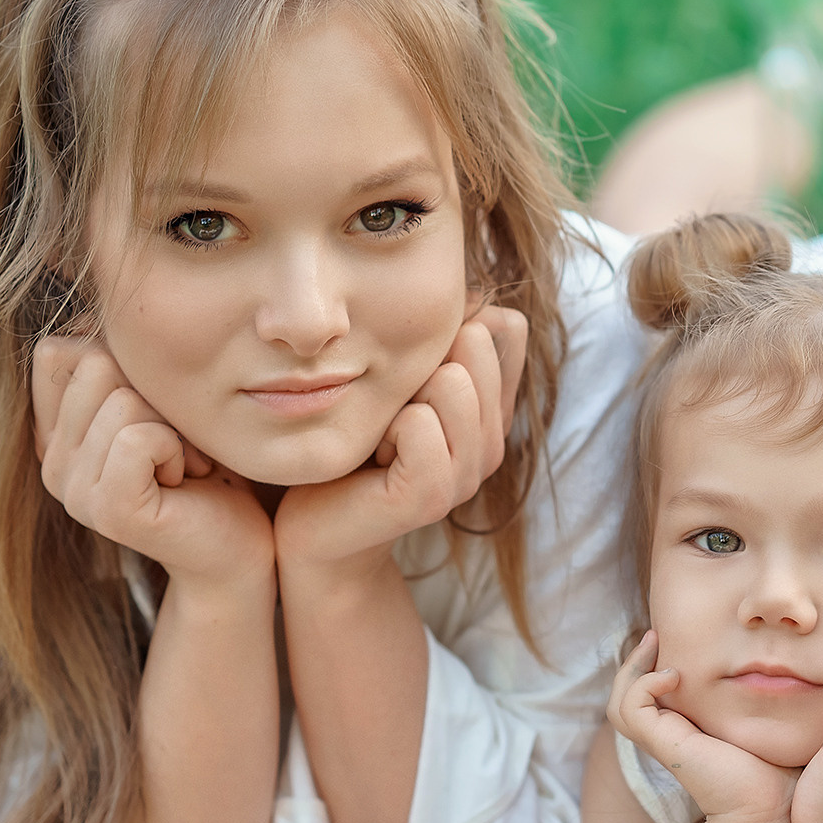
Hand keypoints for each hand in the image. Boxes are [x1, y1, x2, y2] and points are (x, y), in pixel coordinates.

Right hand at [33, 336, 274, 589]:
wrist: (239, 545)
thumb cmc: (207, 465)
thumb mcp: (159, 402)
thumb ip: (119, 363)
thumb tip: (90, 308)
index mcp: (55, 434)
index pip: (58, 350)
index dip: (123, 361)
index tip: (155, 410)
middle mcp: (52, 462)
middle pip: (95, 364)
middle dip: (158, 394)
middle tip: (179, 443)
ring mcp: (74, 491)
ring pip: (123, 398)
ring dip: (177, 426)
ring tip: (187, 464)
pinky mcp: (108, 511)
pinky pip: (141, 436)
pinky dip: (180, 448)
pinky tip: (188, 479)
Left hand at [274, 301, 527, 571]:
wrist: (315, 528)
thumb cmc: (350, 445)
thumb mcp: (398, 381)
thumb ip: (437, 341)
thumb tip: (474, 294)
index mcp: (490, 412)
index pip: (507, 327)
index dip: (450, 327)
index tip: (411, 375)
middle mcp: (492, 442)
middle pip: (477, 344)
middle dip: (417, 363)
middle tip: (388, 412)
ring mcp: (468, 474)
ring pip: (452, 381)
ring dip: (400, 398)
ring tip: (380, 437)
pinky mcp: (433, 497)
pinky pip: (419, 423)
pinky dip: (384, 430)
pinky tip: (372, 460)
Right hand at [607, 631, 797, 822]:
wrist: (771, 805)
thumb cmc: (777, 768)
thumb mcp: (760, 720)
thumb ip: (754, 696)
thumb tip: (771, 665)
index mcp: (685, 731)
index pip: (648, 696)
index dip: (651, 666)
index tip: (673, 640)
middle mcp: (668, 736)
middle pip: (625, 698)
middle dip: (634, 662)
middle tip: (654, 635)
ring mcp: (662, 741)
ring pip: (620, 703)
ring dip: (633, 669)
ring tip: (656, 645)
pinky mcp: (663, 743)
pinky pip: (632, 707)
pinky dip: (644, 683)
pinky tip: (675, 674)